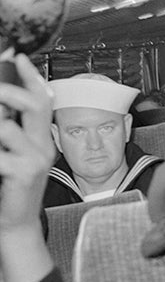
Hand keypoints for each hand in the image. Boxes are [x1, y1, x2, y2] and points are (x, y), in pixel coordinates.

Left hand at [0, 54, 55, 281]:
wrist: (14, 225)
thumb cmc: (7, 189)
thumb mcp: (11, 156)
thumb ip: (9, 133)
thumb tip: (0, 111)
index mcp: (41, 138)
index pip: (43, 99)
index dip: (32, 76)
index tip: (19, 56)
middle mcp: (43, 144)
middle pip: (35, 105)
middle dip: (8, 92)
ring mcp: (36, 159)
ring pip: (7, 129)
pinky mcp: (23, 173)